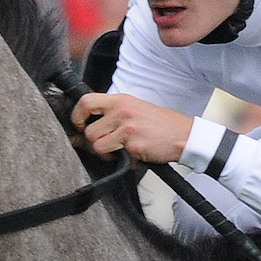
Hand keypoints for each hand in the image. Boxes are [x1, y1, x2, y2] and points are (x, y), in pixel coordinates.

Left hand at [71, 92, 192, 163]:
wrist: (184, 135)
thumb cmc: (161, 125)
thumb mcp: (135, 108)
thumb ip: (112, 114)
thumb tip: (86, 126)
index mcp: (121, 100)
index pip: (86, 101)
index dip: (76, 116)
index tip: (79, 125)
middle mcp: (122, 111)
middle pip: (89, 131)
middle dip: (94, 143)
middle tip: (107, 145)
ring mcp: (127, 128)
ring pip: (97, 146)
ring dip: (105, 153)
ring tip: (120, 151)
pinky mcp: (133, 145)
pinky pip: (116, 158)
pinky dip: (123, 160)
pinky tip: (135, 155)